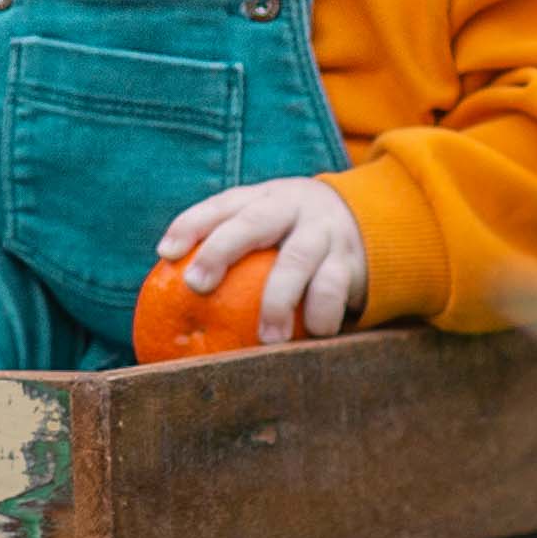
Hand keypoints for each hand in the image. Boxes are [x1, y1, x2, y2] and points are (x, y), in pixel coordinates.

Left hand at [156, 175, 367, 342]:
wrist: (371, 218)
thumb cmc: (294, 234)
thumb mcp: (268, 225)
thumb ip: (232, 248)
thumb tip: (174, 300)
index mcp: (263, 198)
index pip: (221, 205)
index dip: (191, 224)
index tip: (166, 252)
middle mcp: (291, 208)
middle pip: (252, 223)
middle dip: (220, 251)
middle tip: (196, 286)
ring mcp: (322, 232)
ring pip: (297, 261)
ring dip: (277, 301)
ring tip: (267, 339)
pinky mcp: (351, 260)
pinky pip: (335, 288)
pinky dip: (322, 314)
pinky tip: (313, 335)